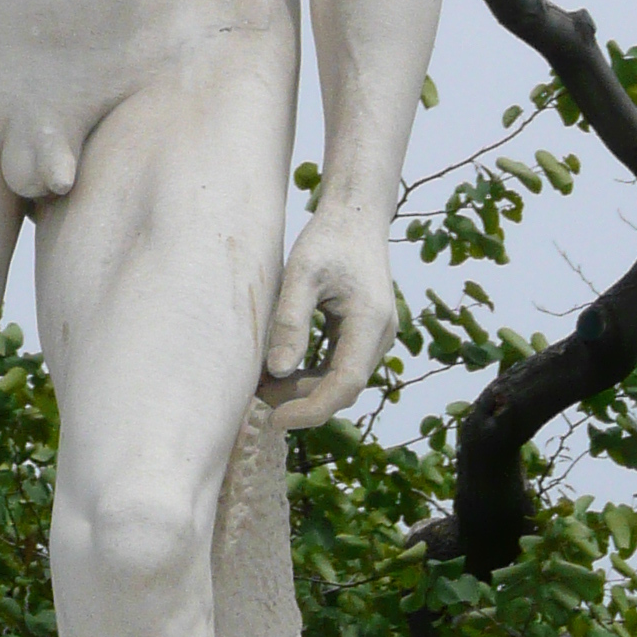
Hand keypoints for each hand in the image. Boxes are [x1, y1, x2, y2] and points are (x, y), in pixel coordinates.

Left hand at [259, 212, 397, 429]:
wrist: (357, 216)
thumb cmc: (328, 239)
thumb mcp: (301, 274)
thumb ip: (291, 321)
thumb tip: (277, 371)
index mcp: (370, 322)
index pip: (345, 385)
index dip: (311, 410)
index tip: (274, 419)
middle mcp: (381, 335)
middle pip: (343, 388)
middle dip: (301, 401)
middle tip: (256, 396)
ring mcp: (377, 336)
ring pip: (341, 380)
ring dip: (305, 389)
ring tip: (263, 383)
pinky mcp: (366, 334)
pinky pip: (340, 366)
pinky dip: (311, 374)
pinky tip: (280, 369)